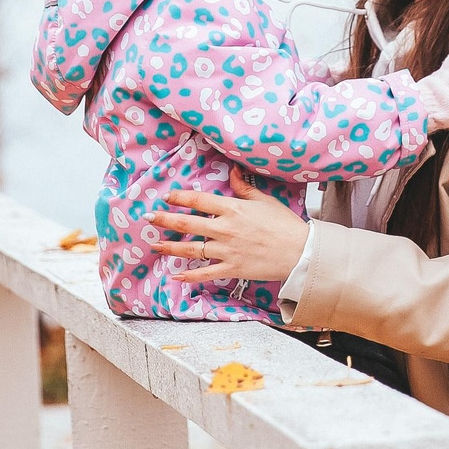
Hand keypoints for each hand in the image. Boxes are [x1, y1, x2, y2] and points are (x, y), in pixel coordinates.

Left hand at [145, 178, 311, 284]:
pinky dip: (189, 276)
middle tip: (148, 218)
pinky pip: (205, 273)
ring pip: (191, 248)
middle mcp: (225, 229)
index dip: (180, 197)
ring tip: (154, 244)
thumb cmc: (285, 224)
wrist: (300, 251)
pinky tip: (175, 276)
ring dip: (170, 247)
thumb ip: (244, 187)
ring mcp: (227, 250)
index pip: (199, 200)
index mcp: (233, 209)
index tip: (167, 196)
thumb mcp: (264, 200)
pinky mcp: (232, 268)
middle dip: (165, 220)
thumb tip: (232, 172)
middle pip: (187, 223)